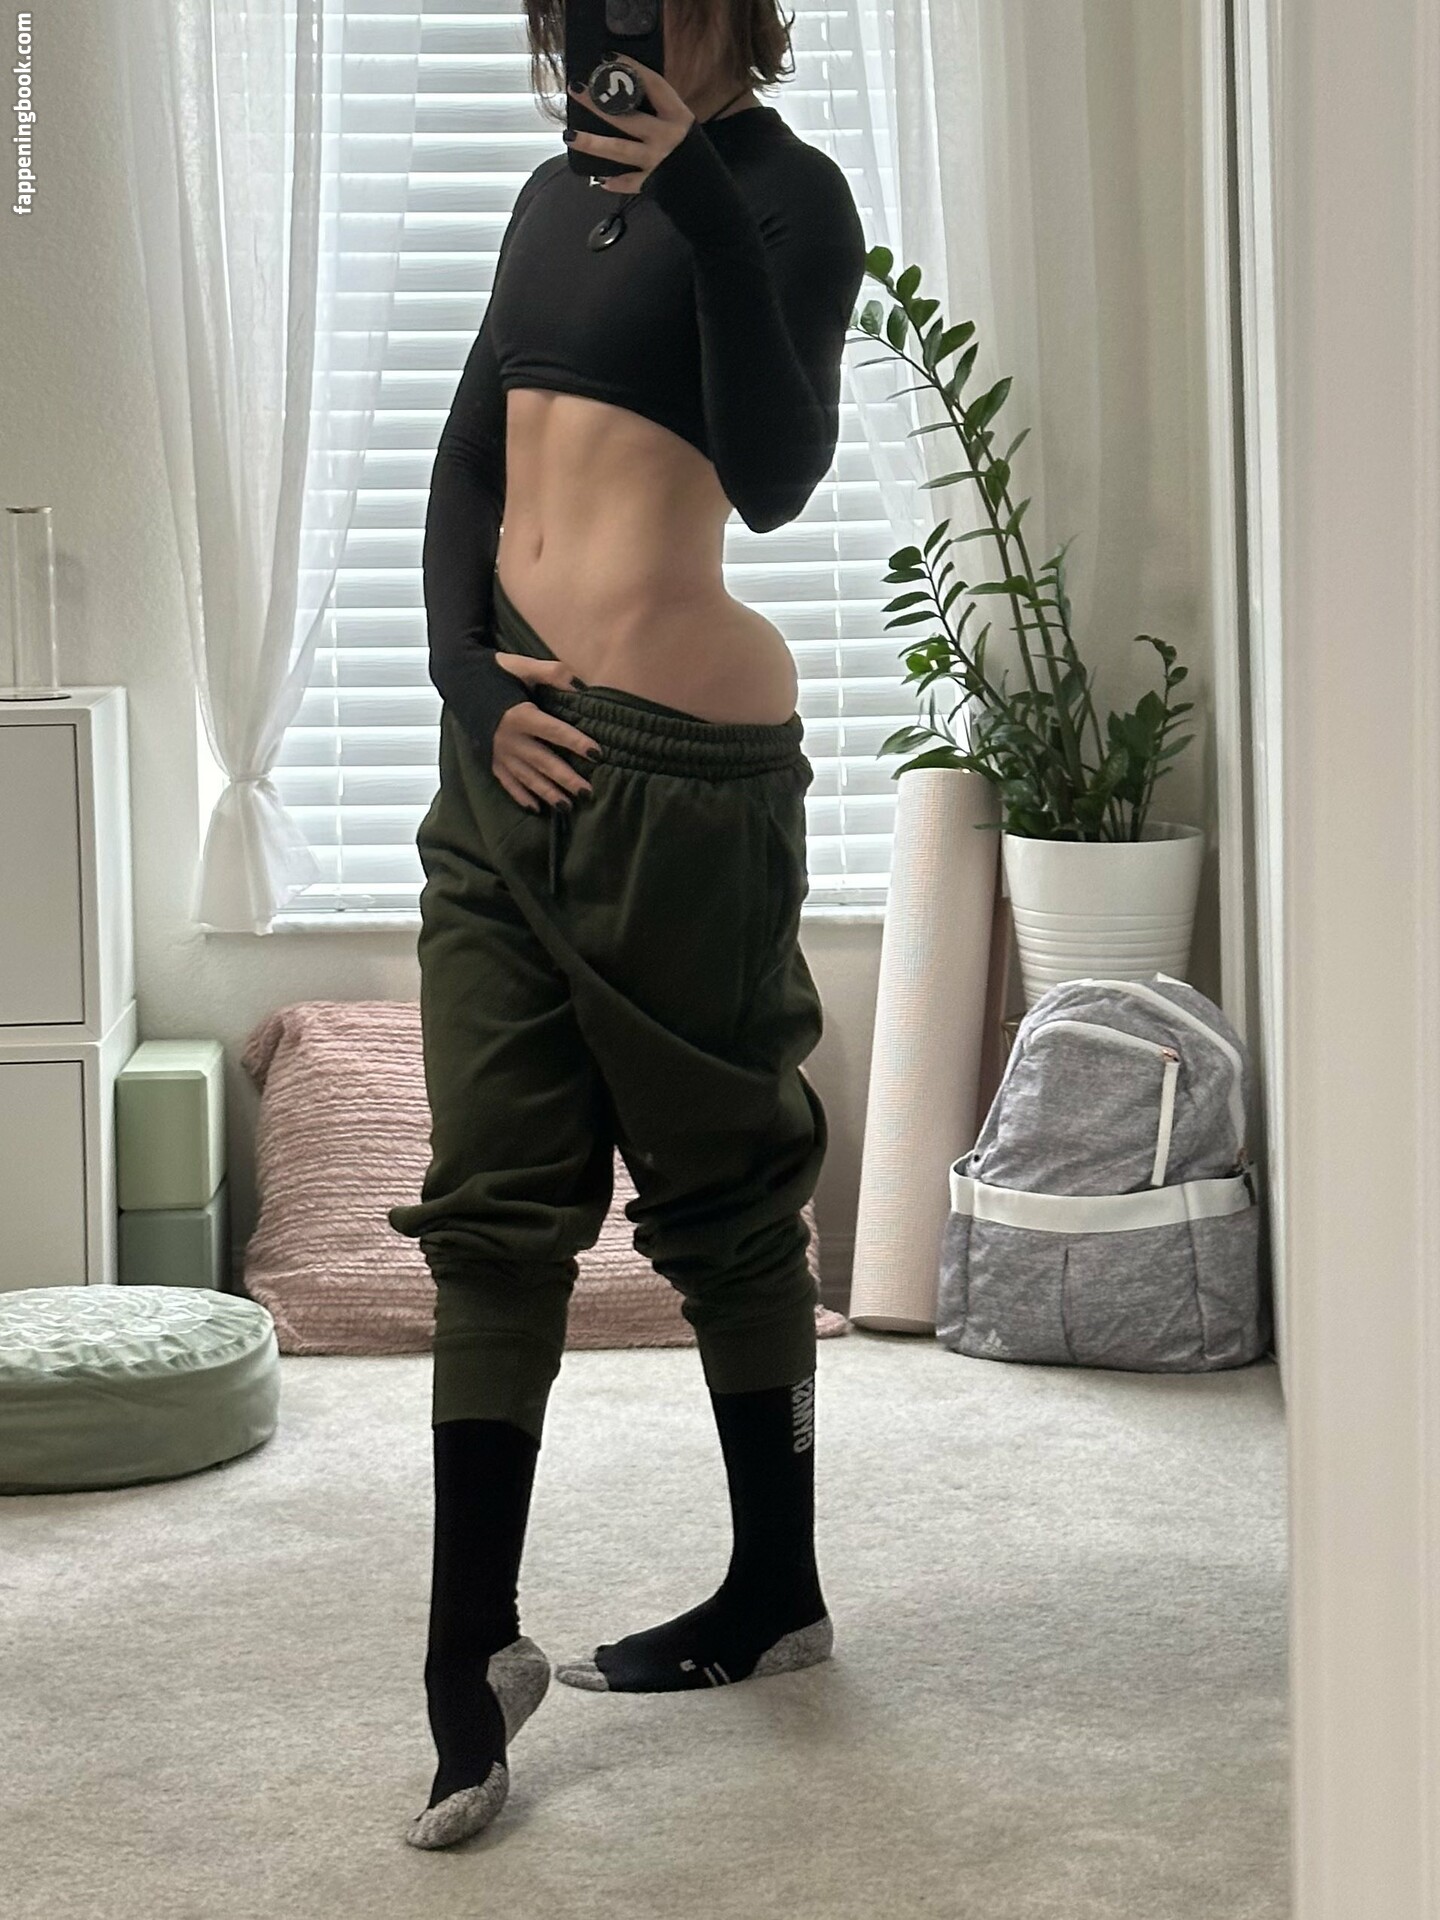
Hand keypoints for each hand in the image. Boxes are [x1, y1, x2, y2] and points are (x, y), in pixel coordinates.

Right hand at [491, 653, 601, 811]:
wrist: (457, 678)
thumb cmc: (494, 670)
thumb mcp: (522, 665)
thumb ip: (551, 673)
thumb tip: (579, 686)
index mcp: (520, 715)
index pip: (555, 731)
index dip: (576, 742)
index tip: (597, 754)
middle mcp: (509, 739)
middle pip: (543, 762)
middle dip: (566, 779)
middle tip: (587, 792)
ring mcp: (499, 753)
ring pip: (527, 777)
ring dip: (547, 793)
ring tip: (567, 806)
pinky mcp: (490, 759)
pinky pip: (507, 782)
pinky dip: (521, 796)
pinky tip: (536, 808)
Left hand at [565, 56, 694, 191]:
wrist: (709, 189)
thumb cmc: (694, 152)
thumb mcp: (682, 125)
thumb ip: (660, 112)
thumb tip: (628, 95)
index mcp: (677, 116)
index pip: (653, 85)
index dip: (632, 69)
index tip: (609, 58)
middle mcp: (666, 136)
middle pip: (627, 117)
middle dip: (599, 104)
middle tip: (577, 90)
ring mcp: (657, 161)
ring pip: (620, 150)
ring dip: (594, 143)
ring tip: (571, 136)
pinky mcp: (652, 183)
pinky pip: (629, 182)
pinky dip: (615, 183)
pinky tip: (600, 180)